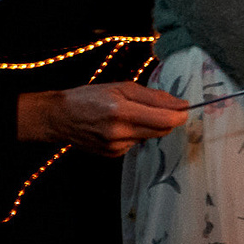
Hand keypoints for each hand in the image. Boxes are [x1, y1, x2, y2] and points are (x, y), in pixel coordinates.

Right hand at [18, 83, 188, 157]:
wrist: (59, 117)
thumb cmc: (90, 97)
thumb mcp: (121, 88)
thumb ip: (154, 96)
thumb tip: (181, 104)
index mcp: (122, 111)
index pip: (166, 120)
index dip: (180, 114)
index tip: (185, 107)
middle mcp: (120, 132)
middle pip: (162, 130)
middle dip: (168, 119)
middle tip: (160, 107)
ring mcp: (116, 147)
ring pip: (150, 137)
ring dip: (150, 126)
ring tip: (132, 115)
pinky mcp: (113, 155)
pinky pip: (137, 143)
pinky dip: (136, 134)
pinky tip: (120, 127)